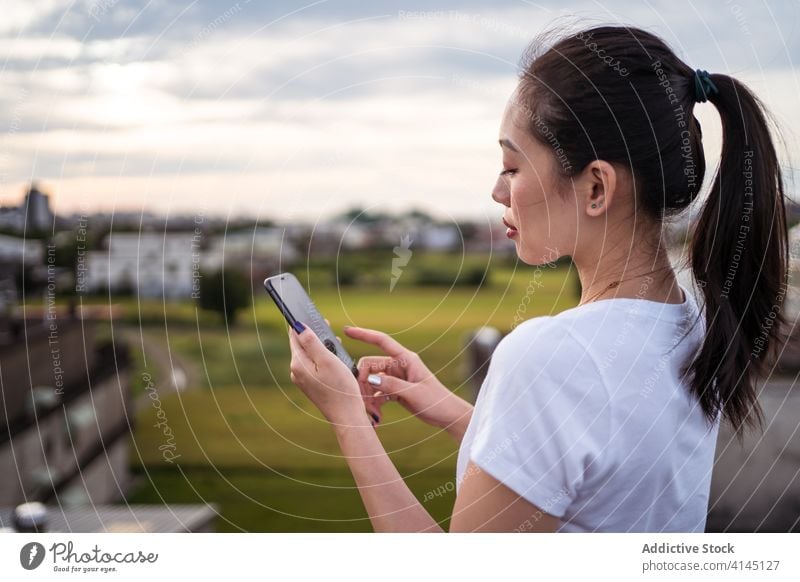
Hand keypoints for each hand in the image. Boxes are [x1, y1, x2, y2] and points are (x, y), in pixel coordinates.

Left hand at [287, 322, 367, 426]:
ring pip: (310, 355)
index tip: (311, 314)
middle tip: (327, 326)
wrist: (347, 415)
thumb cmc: (339, 387)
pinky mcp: (312, 385)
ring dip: (321, 346)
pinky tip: (335, 359)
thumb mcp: (327, 359)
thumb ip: (311, 342)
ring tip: (335, 343)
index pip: (294, 336)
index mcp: (298, 363)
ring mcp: (304, 380)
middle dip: (314, 334)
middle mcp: (296, 371)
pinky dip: (323, 358)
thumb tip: (298, 326)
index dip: (302, 323)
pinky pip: (315, 365)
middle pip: (301, 345)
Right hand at [344, 326, 472, 433]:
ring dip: (369, 397)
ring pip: (372, 382)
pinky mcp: (395, 389)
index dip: (364, 334)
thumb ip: (392, 385)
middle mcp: (399, 366)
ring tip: (373, 415)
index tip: (348, 330)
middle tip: (365, 404)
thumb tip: (370, 379)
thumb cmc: (437, 401)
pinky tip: (377, 416)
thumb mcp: (414, 393)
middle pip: (371, 367)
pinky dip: (374, 403)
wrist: (447, 415)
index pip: (382, 341)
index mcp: (406, 359)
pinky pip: (377, 392)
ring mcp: (396, 378)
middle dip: (364, 384)